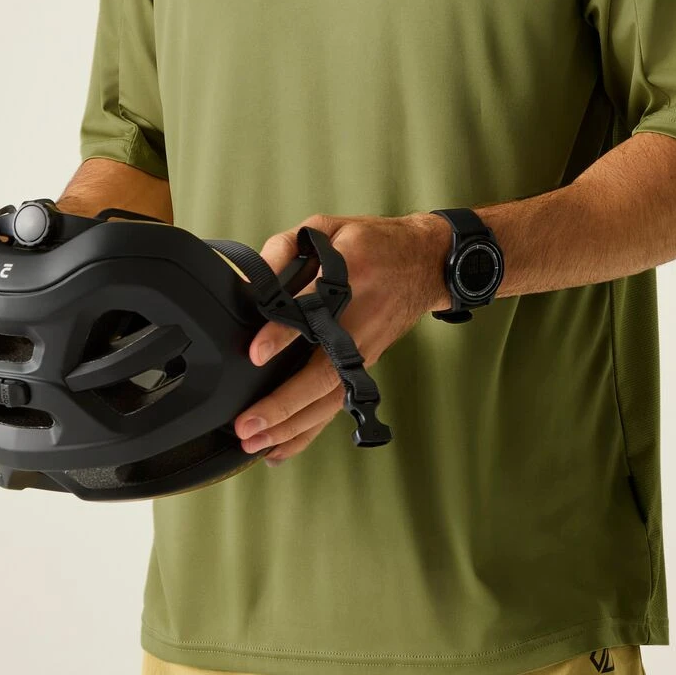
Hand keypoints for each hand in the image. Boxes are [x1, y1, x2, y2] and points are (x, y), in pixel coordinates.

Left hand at [234, 212, 446, 464]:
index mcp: (349, 274)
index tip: (256, 353)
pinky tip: (281, 448)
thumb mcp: (329, 227)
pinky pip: (336, 403)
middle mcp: (359, 319)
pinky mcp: (366, 363)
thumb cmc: (373, 243)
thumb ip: (287, 246)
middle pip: (322, 371)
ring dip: (292, 425)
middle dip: (284, 402)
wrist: (427, 261)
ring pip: (329, 397)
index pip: (312, 308)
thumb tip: (253, 279)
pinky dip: (309, 430)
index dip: (283, 333)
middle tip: (248, 422)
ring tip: (256, 442)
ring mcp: (365, 348)